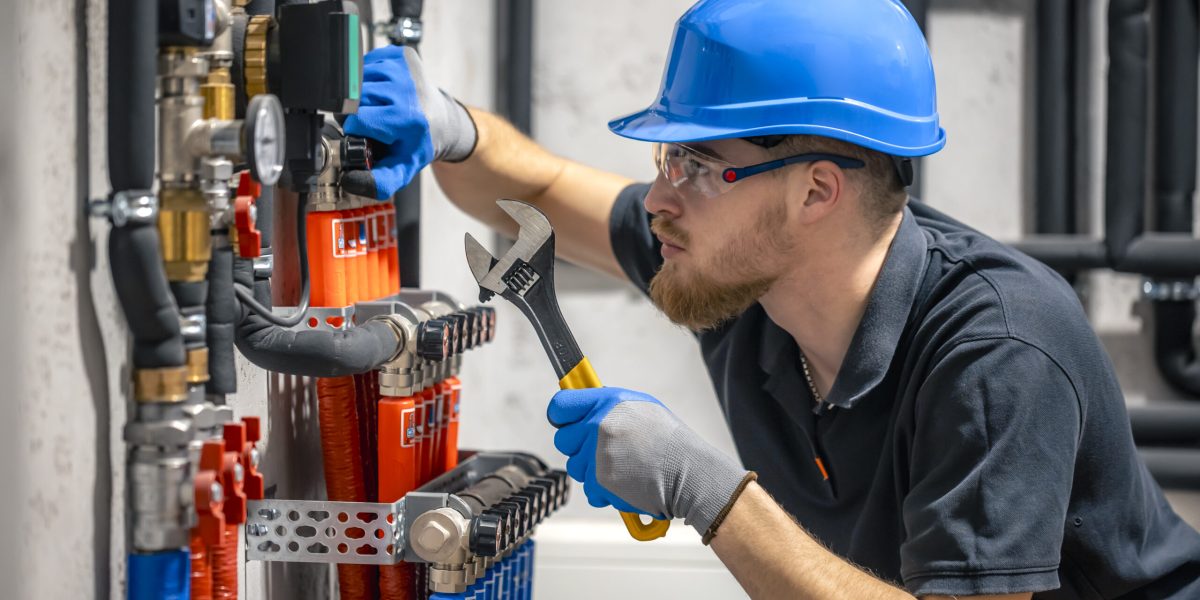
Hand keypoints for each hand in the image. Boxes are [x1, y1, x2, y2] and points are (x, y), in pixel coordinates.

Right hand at [341, 45, 476, 199]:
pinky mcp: (401, 54)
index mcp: (407, 118)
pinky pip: (367, 63)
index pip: (357, 119)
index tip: (364, 134)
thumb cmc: (418, 144)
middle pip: (355, 98)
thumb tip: (350, 181)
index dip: (354, 128)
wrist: (443, 121)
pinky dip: (368, 78)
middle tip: (371, 121)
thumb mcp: (401, 169)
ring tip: (377, 106)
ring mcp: (404, 67)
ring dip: (361, 94)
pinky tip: (382, 91)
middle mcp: (407, 89)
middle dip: (355, 111)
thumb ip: (378, 182)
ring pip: (358, 79)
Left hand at [548, 387, 748, 535]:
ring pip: (575, 467)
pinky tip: (625, 483)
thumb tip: (585, 410)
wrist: (690, 473)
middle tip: (604, 451)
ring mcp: (597, 454)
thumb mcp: (642, 408)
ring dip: (592, 471)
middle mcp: (598, 425)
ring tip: (622, 468)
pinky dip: (603, 491)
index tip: (567, 423)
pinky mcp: (600, 481)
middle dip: (579, 448)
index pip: (560, 405)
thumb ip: (609, 408)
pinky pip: (588, 489)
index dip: (561, 417)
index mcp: (608, 402)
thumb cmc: (670, 442)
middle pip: (563, 440)